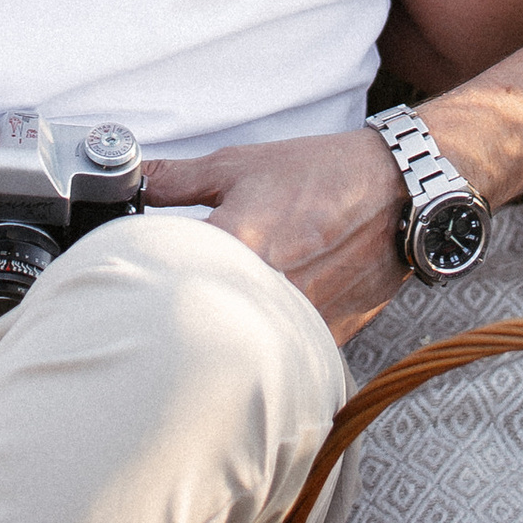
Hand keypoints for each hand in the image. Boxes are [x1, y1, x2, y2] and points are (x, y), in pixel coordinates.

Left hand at [139, 125, 410, 345]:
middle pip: (200, 323)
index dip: (139, 281)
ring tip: (212, 325)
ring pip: (240, 347)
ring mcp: (299, 320)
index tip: (129, 281)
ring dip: (222, 338)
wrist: (393, 192)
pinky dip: (263, 347)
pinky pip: (280, 356)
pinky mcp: (324, 338)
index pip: (166, 275)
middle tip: (162, 312)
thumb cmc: (317, 175)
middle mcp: (267, 288)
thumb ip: (177, 180)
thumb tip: (132, 181)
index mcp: (237, 243)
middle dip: (177, 318)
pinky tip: (256, 329)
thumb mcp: (239, 166)